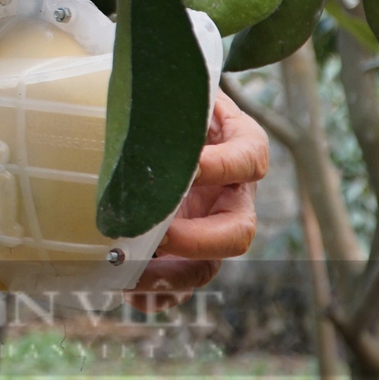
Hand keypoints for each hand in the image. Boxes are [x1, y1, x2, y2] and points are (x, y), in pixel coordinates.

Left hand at [126, 93, 268, 311]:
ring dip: (176, 275)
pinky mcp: (181, 252)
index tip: (193, 163)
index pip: (249, 158)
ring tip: (136, 274)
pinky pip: (176, 285)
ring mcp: (207, 228)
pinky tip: (129, 292)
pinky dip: (156, 294)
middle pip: (240, 231)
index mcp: (239, 147)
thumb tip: (139, 85)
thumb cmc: (164, 99)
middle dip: (204, 238)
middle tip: (164, 233)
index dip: (224, 165)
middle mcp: (231, 194)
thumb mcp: (174, 89)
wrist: (148, 120)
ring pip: (208, 266)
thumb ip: (168, 91)